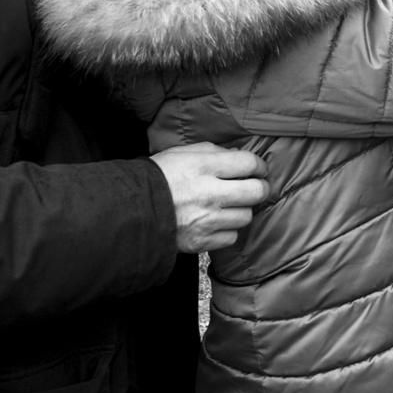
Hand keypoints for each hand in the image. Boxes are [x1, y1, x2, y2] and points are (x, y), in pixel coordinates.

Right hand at [149, 142, 268, 252]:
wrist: (132, 210)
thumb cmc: (158, 177)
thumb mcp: (183, 153)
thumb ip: (214, 151)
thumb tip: (239, 156)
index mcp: (204, 167)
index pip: (249, 164)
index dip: (259, 166)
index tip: (259, 169)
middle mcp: (209, 193)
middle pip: (256, 192)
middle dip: (259, 188)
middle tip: (254, 187)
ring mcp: (206, 220)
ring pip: (246, 216)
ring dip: (241, 210)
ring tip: (229, 205)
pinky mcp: (201, 241)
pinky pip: (231, 236)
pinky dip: (228, 230)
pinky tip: (217, 221)